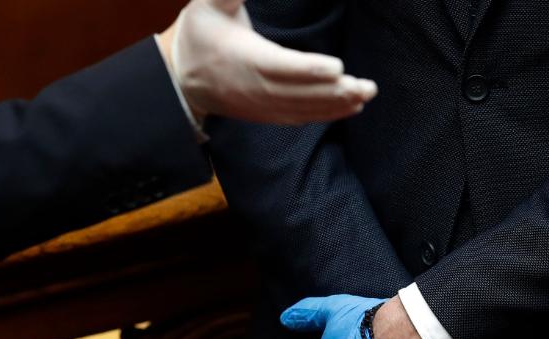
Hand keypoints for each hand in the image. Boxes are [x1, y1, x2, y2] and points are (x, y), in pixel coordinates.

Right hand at [159, 0, 376, 124]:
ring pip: (303, 108)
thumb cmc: (200, 34)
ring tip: (365, 96)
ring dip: (337, 105)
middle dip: (335, 92)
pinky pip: (299, 118)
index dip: (309, 69)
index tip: (337, 67)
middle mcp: (254, 87)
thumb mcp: (208, 3)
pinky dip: (325, 115)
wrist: (181, 79)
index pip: (280, 66)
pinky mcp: (266, 114)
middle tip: (366, 87)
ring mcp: (261, 105)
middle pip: (299, 93)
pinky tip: (350, 108)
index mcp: (243, 58)